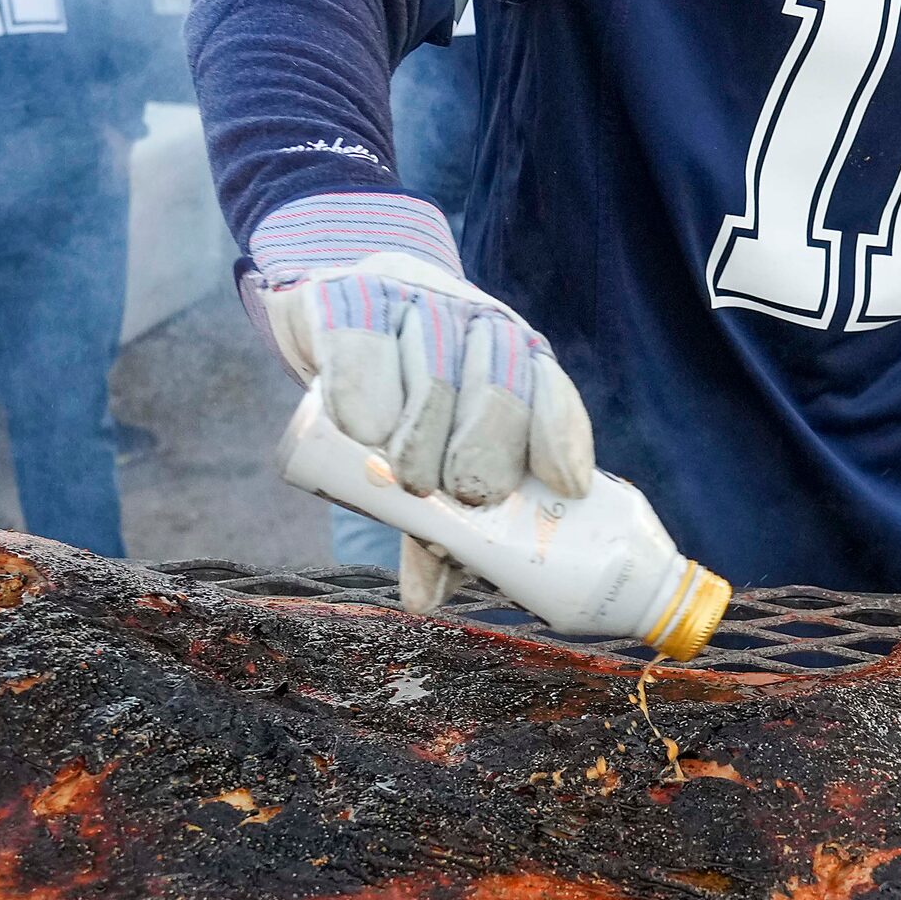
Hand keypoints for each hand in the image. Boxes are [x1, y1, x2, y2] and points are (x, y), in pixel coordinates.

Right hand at [260, 251, 594, 508]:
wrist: (335, 300)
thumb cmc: (398, 390)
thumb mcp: (429, 449)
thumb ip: (437, 520)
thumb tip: (425, 602)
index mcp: (515, 358)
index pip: (550, 393)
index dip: (560, 439)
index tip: (566, 487)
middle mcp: (476, 322)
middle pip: (499, 388)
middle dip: (484, 451)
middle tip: (462, 496)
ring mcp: (416, 302)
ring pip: (435, 374)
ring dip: (423, 437)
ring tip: (410, 481)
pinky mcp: (350, 298)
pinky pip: (365, 348)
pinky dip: (366, 395)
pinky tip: (363, 429)